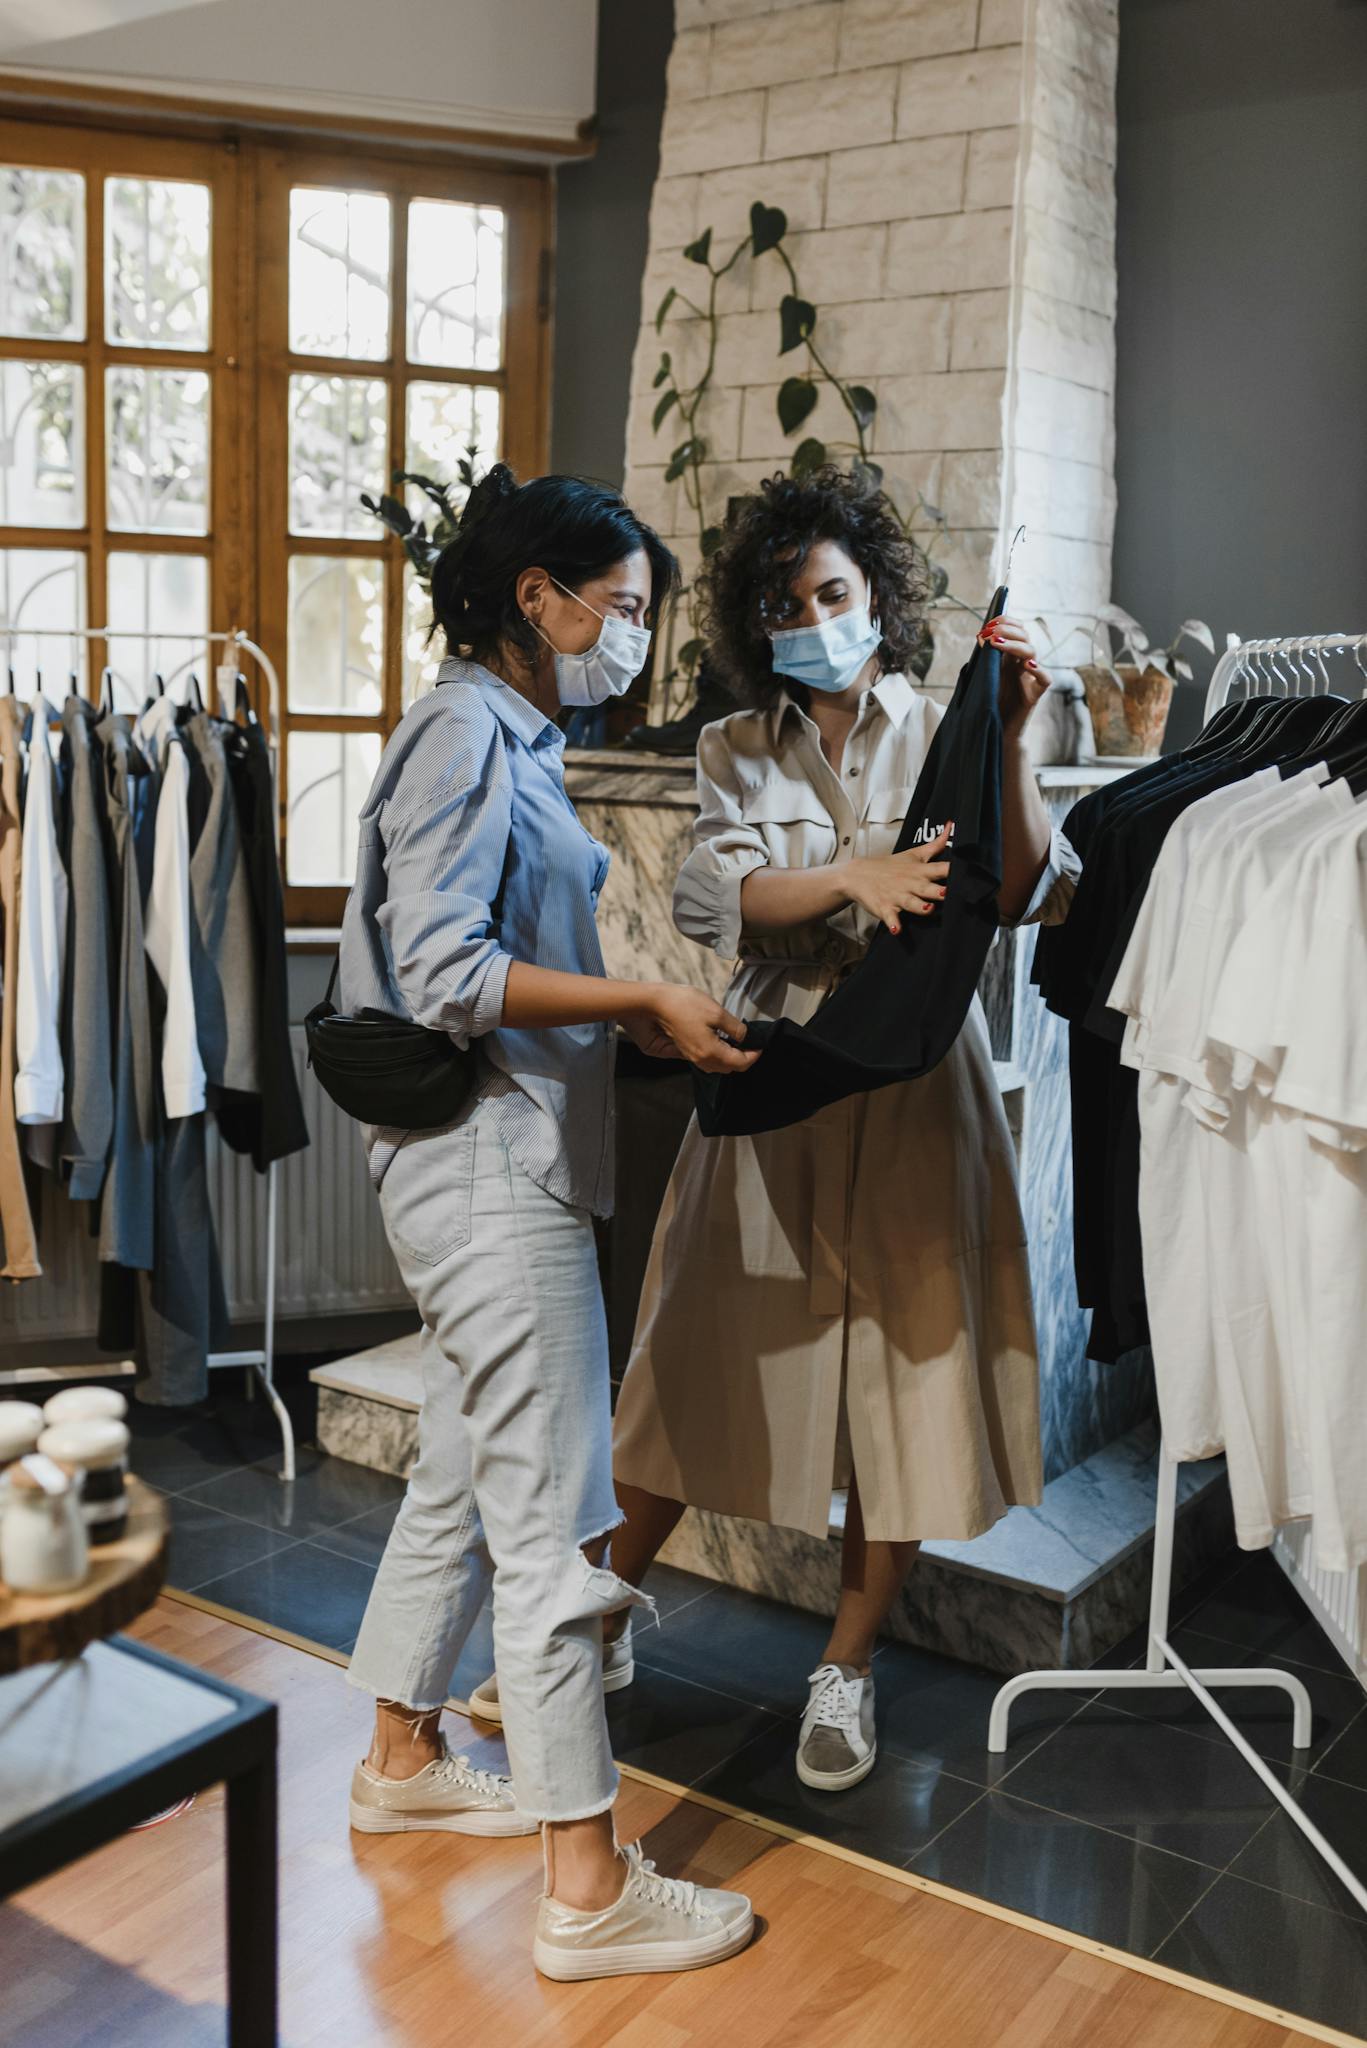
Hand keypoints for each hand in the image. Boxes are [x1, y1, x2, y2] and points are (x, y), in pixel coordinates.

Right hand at [621, 984, 760, 1073]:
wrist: (653, 1004)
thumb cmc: (683, 1005)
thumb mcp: (717, 1012)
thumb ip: (735, 1028)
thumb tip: (745, 1037)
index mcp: (711, 1052)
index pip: (741, 1062)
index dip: (754, 1055)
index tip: (761, 1045)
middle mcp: (701, 1060)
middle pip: (729, 1068)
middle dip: (744, 1058)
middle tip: (752, 1044)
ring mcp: (691, 1057)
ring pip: (717, 1066)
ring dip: (730, 1058)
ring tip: (738, 1043)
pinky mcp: (684, 1051)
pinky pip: (706, 1059)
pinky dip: (718, 1054)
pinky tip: (720, 1041)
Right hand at [840, 825, 951, 935]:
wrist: (859, 874)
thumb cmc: (891, 866)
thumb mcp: (914, 854)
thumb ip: (936, 844)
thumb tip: (952, 825)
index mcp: (920, 871)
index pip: (940, 869)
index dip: (953, 871)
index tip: (967, 873)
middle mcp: (911, 884)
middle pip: (928, 888)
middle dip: (938, 890)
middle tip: (947, 892)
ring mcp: (897, 896)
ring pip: (911, 903)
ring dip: (919, 906)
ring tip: (927, 908)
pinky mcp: (885, 908)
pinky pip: (890, 918)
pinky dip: (893, 924)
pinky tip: (896, 930)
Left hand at [981, 614, 1050, 735]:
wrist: (996, 731)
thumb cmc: (990, 704)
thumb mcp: (984, 677)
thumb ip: (984, 659)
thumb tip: (981, 637)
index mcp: (1010, 656)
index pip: (1016, 629)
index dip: (1005, 622)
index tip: (988, 624)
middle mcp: (1022, 663)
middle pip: (1024, 636)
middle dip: (1006, 629)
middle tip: (989, 632)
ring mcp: (1030, 677)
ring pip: (1032, 652)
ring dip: (1014, 644)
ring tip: (996, 643)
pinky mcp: (1035, 694)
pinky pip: (1045, 679)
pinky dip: (1039, 671)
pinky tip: (1028, 666)